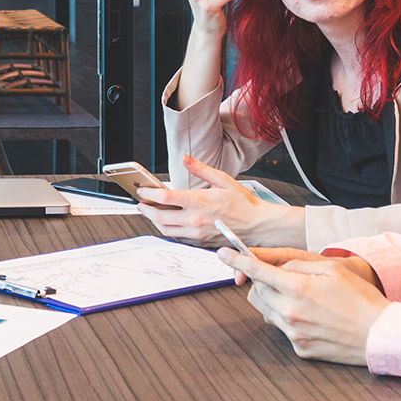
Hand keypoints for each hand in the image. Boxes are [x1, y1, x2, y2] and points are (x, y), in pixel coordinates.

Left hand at [134, 156, 260, 242]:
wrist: (258, 225)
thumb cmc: (245, 204)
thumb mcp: (223, 179)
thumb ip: (200, 169)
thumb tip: (185, 159)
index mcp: (199, 202)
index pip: (165, 197)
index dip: (149, 193)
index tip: (143, 190)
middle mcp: (195, 220)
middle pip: (160, 217)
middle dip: (146, 210)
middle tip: (141, 204)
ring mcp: (197, 233)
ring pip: (166, 230)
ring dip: (155, 221)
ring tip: (152, 213)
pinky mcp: (201, 242)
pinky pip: (178, 237)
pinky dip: (169, 230)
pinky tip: (169, 222)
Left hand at [217, 245, 388, 365]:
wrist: (380, 334)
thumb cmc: (360, 298)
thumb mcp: (331, 269)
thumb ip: (298, 263)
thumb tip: (275, 264)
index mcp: (297, 288)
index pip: (256, 271)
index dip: (235, 260)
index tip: (222, 253)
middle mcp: (289, 312)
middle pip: (255, 292)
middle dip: (262, 282)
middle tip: (282, 278)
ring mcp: (293, 333)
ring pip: (265, 312)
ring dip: (273, 300)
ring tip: (301, 298)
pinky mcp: (299, 348)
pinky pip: (281, 329)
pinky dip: (288, 319)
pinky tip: (312, 317)